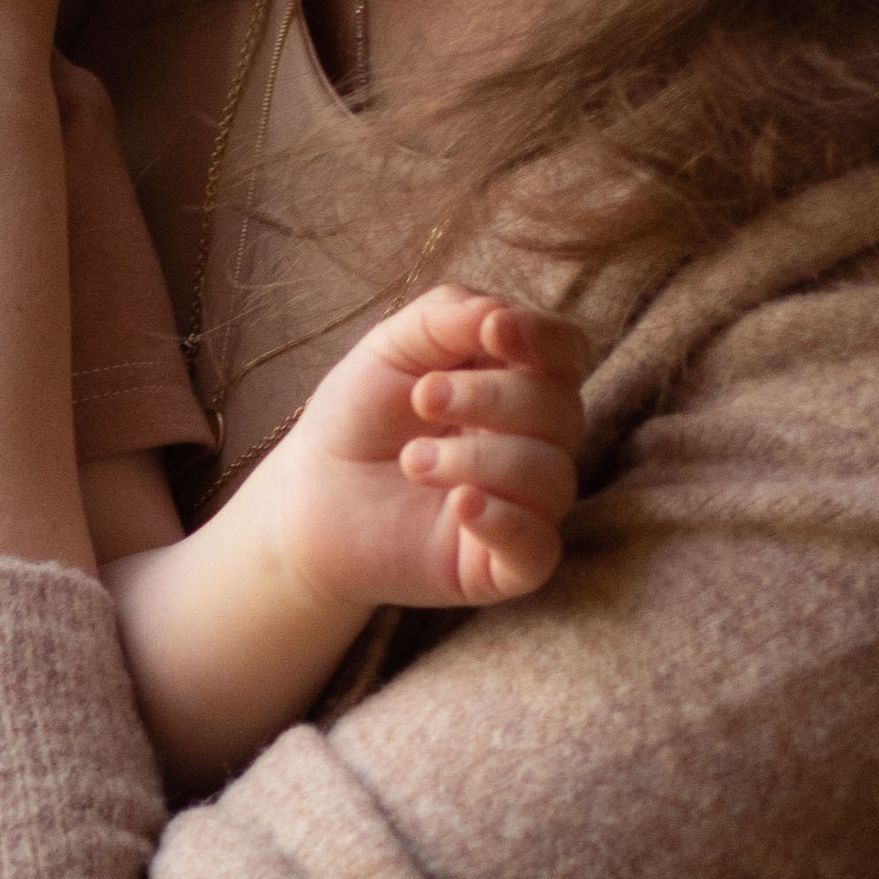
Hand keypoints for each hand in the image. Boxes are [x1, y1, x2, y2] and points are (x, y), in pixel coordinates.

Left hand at [267, 288, 591, 610]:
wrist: (310, 496)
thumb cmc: (359, 415)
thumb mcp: (391, 348)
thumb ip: (446, 317)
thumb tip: (502, 314)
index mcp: (517, 382)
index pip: (567, 353)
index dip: (545, 338)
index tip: (494, 330)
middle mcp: (535, 442)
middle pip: (562, 412)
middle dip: (491, 397)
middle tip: (422, 398)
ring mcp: (526, 505)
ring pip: (551, 476)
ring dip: (478, 458)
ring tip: (412, 460)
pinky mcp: (505, 564)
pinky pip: (539, 547)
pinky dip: (504, 521)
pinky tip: (459, 504)